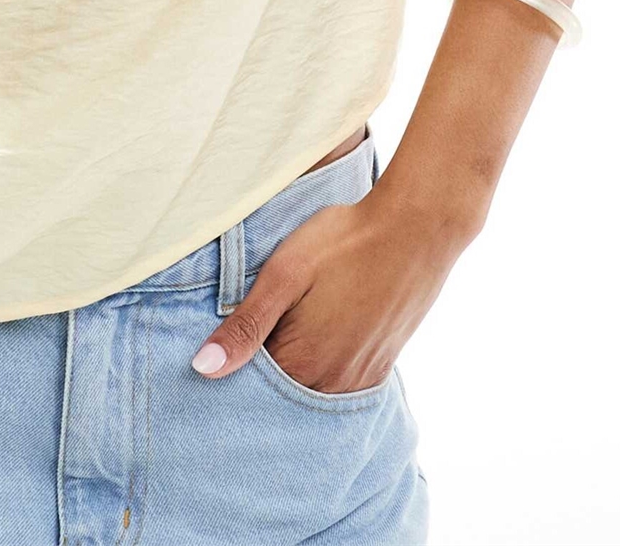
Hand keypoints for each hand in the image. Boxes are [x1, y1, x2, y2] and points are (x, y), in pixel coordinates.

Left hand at [189, 180, 463, 390]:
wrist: (417, 226)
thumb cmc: (345, 241)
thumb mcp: (285, 272)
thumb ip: (245, 324)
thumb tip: (202, 368)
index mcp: (303, 363)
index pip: (251, 386)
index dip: (234, 365)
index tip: (226, 340)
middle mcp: (333, 382)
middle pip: (282, 393)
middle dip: (264, 371)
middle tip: (260, 328)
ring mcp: (362, 376)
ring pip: (312, 388)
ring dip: (296, 368)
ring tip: (291, 327)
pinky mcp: (383, 363)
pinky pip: (343, 381)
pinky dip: (325, 367)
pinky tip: (322, 334)